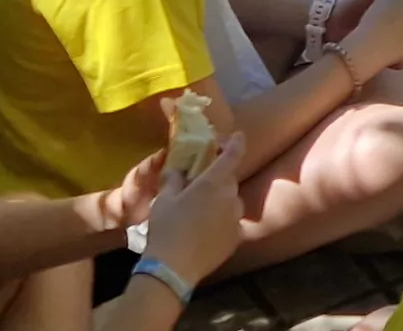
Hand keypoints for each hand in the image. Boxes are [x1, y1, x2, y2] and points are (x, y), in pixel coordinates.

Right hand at [136, 132, 251, 280]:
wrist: (174, 267)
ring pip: (233, 202)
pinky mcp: (236, 239)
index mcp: (213, 183)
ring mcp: (236, 220)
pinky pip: (232, 222)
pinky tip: (208, 229)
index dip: (235, 143)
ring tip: (203, 209)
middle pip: (230, 180)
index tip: (238, 136)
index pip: (232, 155)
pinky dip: (224, 221)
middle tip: (202, 182)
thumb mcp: (164, 199)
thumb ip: (174, 179)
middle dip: (219, 177)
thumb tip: (178, 169)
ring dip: (223, 200)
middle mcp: (230, 198)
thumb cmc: (167, 228)